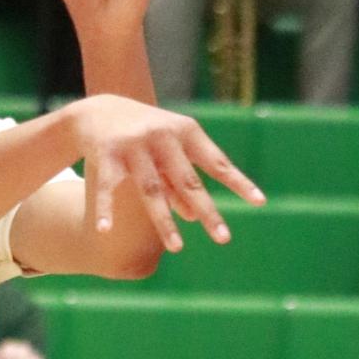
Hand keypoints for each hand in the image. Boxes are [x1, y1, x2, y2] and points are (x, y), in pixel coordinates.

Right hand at [71, 93, 265, 252]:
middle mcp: (163, 136)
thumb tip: (195, 215)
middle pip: (188, 181)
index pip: (216, 162)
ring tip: (177, 248)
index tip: (259, 202)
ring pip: (152, 190)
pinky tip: (104, 231)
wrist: (98, 110)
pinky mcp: (106, 154)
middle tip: (223, 238)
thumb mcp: (167, 152)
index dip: (238, 182)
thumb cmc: (143, 134)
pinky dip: (106, 210)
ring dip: (165, 221)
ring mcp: (134, 145)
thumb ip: (179, 181)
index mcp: (186, 132)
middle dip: (207, 210)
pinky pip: (107, 189)